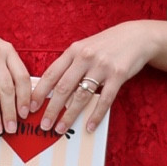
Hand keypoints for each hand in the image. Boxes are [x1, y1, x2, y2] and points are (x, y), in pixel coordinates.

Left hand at [29, 21, 161, 135]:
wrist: (136, 37)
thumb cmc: (106, 45)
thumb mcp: (84, 48)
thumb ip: (70, 65)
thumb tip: (52, 90)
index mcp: (73, 51)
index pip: (51, 74)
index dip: (39, 93)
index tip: (30, 108)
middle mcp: (85, 57)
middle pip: (63, 87)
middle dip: (51, 109)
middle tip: (43, 125)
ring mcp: (102, 66)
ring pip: (81, 95)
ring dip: (69, 115)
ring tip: (61, 129)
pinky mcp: (118, 75)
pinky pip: (104, 99)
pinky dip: (95, 115)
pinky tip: (89, 126)